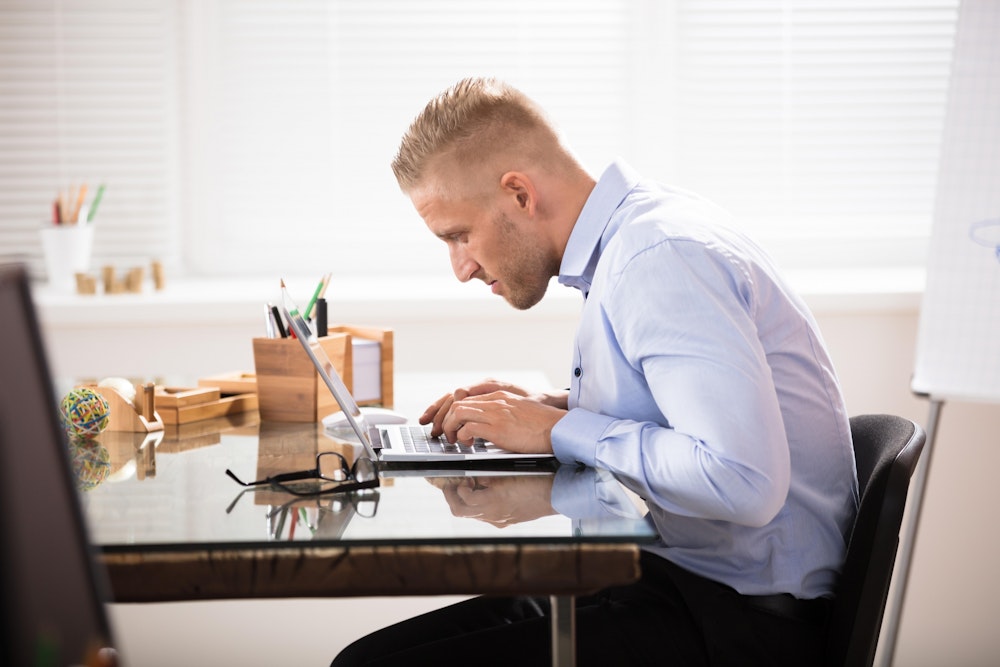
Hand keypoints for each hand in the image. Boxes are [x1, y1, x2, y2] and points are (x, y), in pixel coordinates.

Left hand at [420, 379, 568, 451]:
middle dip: (445, 419)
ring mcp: (495, 413)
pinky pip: (468, 427)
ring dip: (450, 427)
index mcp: (498, 396)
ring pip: (457, 413)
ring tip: (454, 440)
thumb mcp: (518, 412)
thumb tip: (488, 426)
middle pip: (456, 403)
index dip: (451, 412)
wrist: (558, 428)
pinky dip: (462, 436)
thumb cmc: (542, 425)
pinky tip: (469, 444)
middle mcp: (494, 401)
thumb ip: (502, 413)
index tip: (448, 424)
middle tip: (445, 434)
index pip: (465, 397)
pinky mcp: (497, 427)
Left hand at [427, 474, 555, 527]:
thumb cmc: (536, 480)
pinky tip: (486, 493)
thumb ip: (488, 476)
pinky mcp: (506, 520)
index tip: (458, 478)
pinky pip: (486, 515)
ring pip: (473, 514)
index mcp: (492, 502)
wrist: (557, 494)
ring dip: (465, 501)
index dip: (456, 488)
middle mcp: (493, 515)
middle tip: (451, 485)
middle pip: (461, 511)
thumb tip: (475, 478)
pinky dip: (479, 505)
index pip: (462, 500)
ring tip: (470, 486)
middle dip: (452, 497)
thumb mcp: (508, 472)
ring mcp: (500, 520)